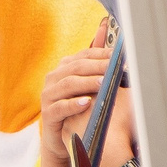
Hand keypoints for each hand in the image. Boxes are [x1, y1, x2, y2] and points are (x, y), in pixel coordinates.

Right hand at [38, 45, 111, 166]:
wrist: (61, 138)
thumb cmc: (76, 107)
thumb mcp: (85, 84)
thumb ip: (93, 59)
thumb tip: (103, 28)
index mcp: (64, 68)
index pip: (84, 56)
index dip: (102, 54)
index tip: (119, 56)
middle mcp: (54, 78)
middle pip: (77, 68)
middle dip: (97, 67)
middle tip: (115, 68)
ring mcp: (49, 95)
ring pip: (68, 85)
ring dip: (87, 83)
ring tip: (103, 83)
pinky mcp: (48, 114)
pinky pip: (60, 107)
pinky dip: (74, 104)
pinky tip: (86, 103)